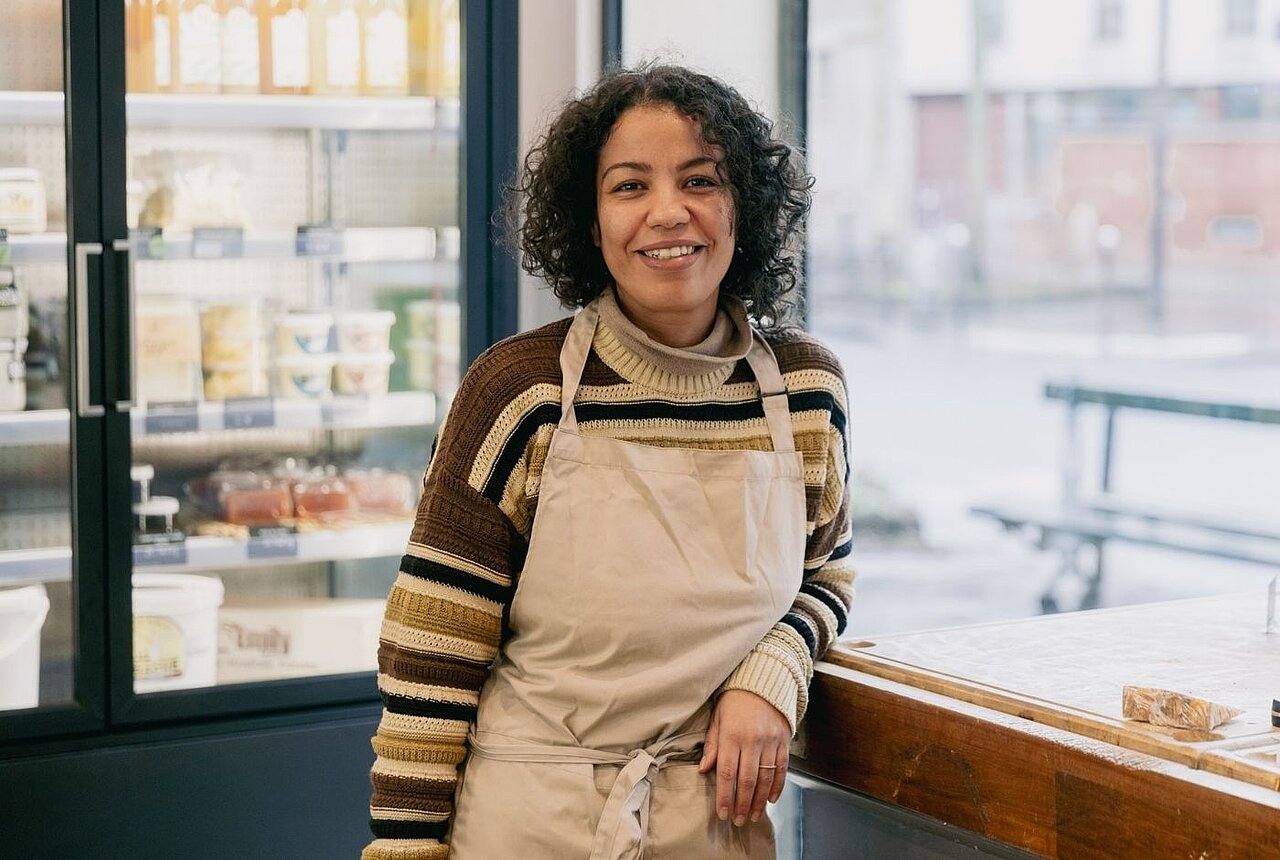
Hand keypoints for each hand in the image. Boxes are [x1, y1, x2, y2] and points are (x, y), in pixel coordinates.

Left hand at [697, 689, 790, 826]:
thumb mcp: (717, 718)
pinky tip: (772, 799)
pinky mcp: (784, 741)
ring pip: (766, 778)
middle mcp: (752, 740)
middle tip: (738, 820)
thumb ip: (712, 745)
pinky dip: (778, 786)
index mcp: (732, 735)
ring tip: (754, 815)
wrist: (764, 681)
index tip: (722, 813)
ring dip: (760, 800)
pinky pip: (782, 768)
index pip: (726, 772)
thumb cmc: (735, 700)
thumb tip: (703, 769)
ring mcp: (770, 741)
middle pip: (747, 780)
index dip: (724, 796)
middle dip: (742, 804)